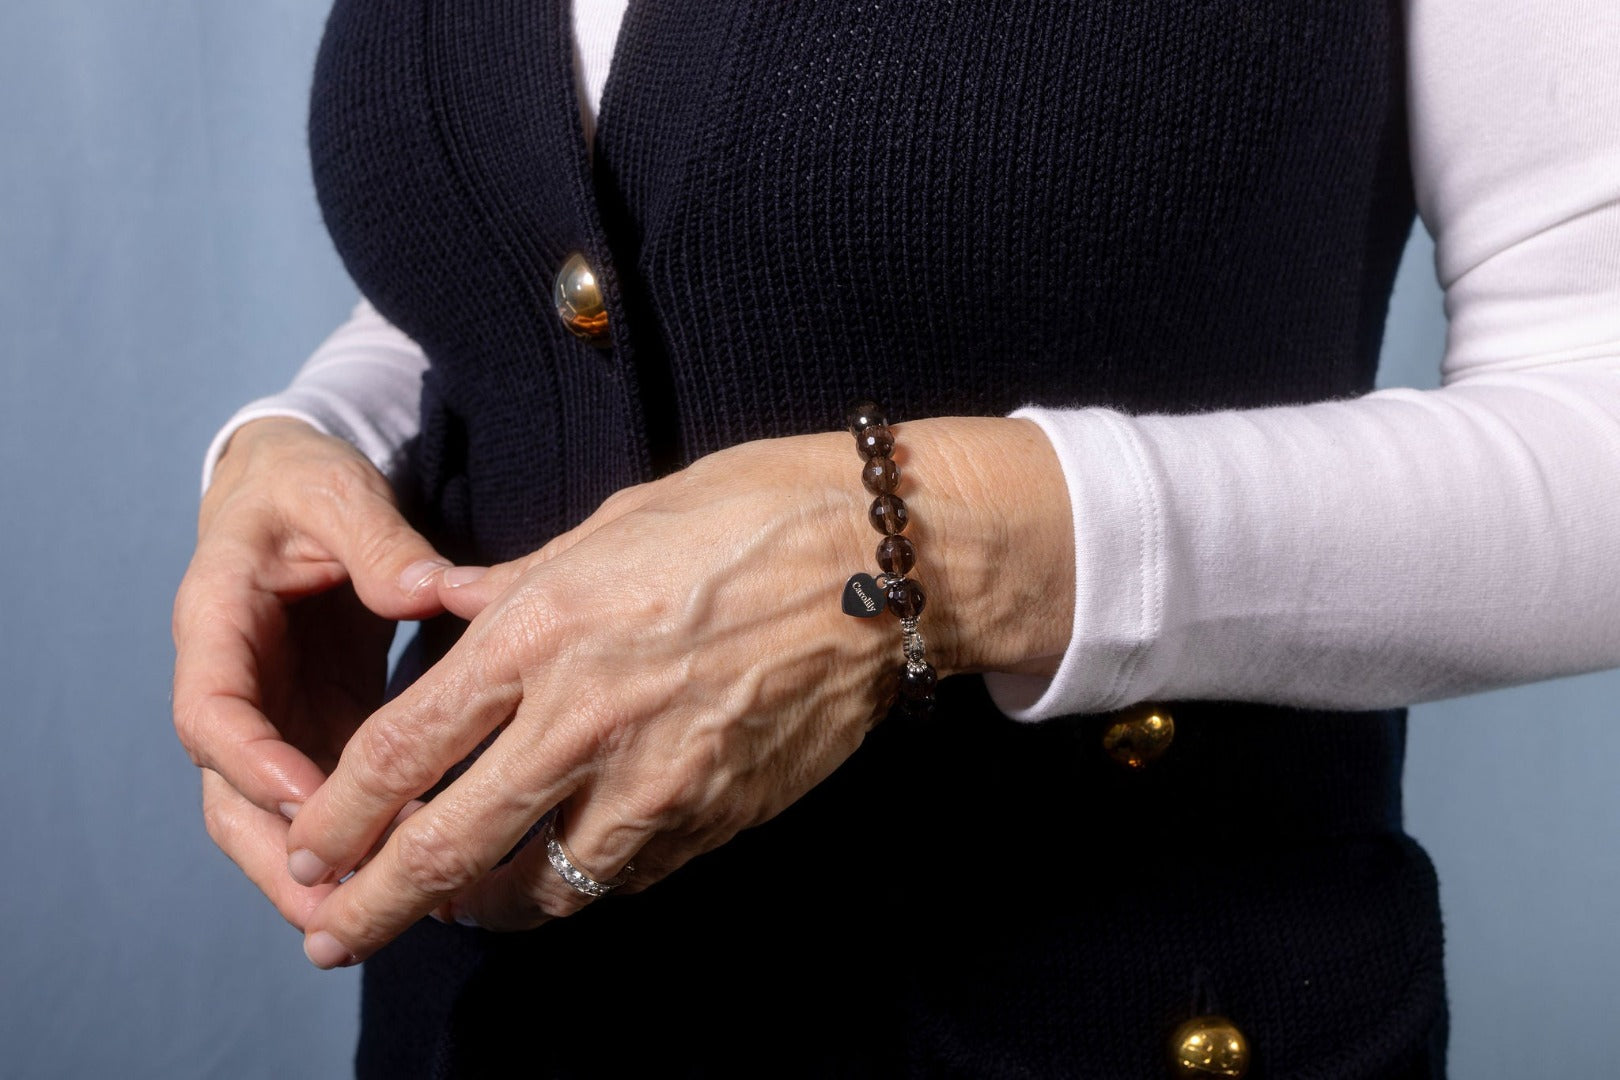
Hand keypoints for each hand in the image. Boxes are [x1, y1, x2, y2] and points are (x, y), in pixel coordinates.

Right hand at [172, 417, 451, 929]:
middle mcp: (231, 686)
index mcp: (215, 623)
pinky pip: (324, 800)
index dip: (252, 763)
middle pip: (229, 795)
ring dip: (314, 870)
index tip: (312, 801)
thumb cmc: (305, 486)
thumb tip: (431, 589)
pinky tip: (412, 870)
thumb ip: (377, 538)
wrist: (294, 496)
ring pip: (271, 817)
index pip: (211, 712)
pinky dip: (357, 840)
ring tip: (375, 917)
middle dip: (276, 857)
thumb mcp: (335, 490)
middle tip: (337, 907)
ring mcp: (270, 718)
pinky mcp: (312, 729)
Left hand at [284, 416, 1074, 966]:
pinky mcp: (716, 817)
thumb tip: (453, 609)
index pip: (404, 748)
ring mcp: (656, 782)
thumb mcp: (613, 522)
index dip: (339, 813)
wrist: (882, 564)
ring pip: (538, 887)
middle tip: (328, 934)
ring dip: (480, 908)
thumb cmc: (748, 516)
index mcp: (543, 632)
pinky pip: (624, 875)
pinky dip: (580, 880)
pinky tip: (566, 863)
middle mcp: (585, 720)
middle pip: (446, 847)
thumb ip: (517, 584)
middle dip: (371, 905)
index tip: (310, 844)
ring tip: (454, 906)